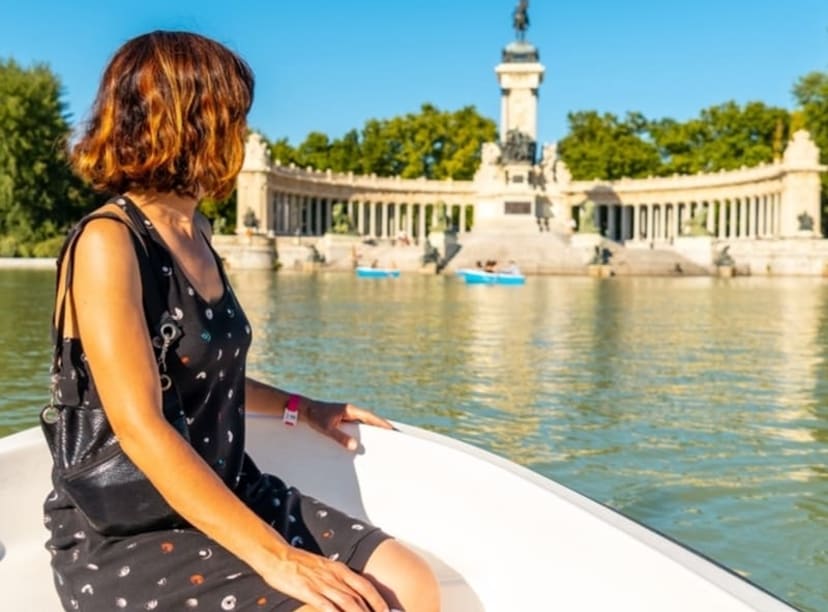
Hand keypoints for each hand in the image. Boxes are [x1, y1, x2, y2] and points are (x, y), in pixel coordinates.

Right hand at [261, 546, 388, 611]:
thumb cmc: (299, 563)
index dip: (378, 600)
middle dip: (372, 611)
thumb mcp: (324, 567)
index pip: (365, 586)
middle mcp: (335, 576)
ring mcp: (322, 584)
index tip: (386, 611)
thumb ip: (337, 579)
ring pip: (348, 603)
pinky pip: (327, 606)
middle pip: (360, 597)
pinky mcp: (308, 591)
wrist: (277, 556)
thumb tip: (350, 593)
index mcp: (339, 569)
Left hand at [304, 399, 393, 450]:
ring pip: (364, 424)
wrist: (304, 410)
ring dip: (372, 430)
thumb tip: (354, 446)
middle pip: (370, 420)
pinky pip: (357, 427)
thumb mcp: (327, 428)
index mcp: (350, 410)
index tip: (393, 430)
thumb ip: (340, 437)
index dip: (382, 423)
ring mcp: (348, 416)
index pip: (370, 417)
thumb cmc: (315, 417)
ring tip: (383, 441)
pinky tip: (365, 442)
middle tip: (393, 436)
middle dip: (381, 428)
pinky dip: (363, 433)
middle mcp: (351, 411)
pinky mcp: (343, 420)